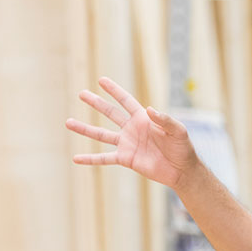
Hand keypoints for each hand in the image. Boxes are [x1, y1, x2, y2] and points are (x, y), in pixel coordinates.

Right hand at [65, 77, 199, 187]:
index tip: (101, 80)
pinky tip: (76, 158)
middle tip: (81, 94)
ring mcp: (127, 144)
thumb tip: (150, 110)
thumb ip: (164, 120)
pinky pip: (104, 158)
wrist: (181, 170)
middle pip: (110, 113)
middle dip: (96, 103)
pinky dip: (90, 159)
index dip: (114, 90)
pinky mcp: (125, 159)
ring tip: (68, 122)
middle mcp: (132, 129)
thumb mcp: (178, 130)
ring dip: (85, 128)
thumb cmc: (182, 147)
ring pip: (101, 134)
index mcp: (143, 118)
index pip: (125, 101)